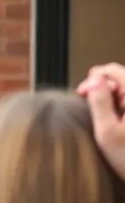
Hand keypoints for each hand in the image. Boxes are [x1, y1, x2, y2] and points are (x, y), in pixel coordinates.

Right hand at [78, 63, 124, 180]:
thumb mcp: (108, 132)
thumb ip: (100, 103)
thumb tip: (93, 80)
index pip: (112, 71)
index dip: (94, 79)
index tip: (82, 95)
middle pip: (118, 78)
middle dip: (100, 89)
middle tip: (88, 108)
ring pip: (122, 90)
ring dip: (108, 99)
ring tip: (100, 117)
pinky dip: (116, 107)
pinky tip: (111, 121)